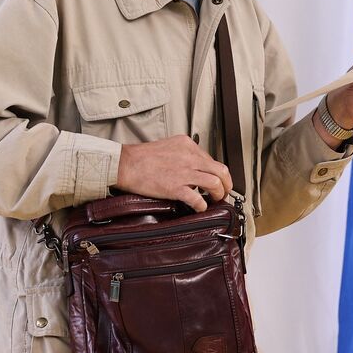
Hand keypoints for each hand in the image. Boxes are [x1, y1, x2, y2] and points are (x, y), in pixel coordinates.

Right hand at [115, 135, 233, 211]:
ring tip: (216, 200)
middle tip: (225, 192)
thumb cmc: (142, 157)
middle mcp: (190, 157)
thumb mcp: (169, 146)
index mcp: (188, 145)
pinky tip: (200, 207)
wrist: (126, 164)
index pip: (211, 159)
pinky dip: (202, 205)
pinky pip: (198, 199)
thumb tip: (194, 166)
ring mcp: (184, 172)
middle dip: (227, 184)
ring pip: (215, 183)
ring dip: (219, 194)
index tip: (217, 180)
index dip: (216, 172)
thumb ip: (183, 154)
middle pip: (221, 170)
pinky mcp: (176, 187)